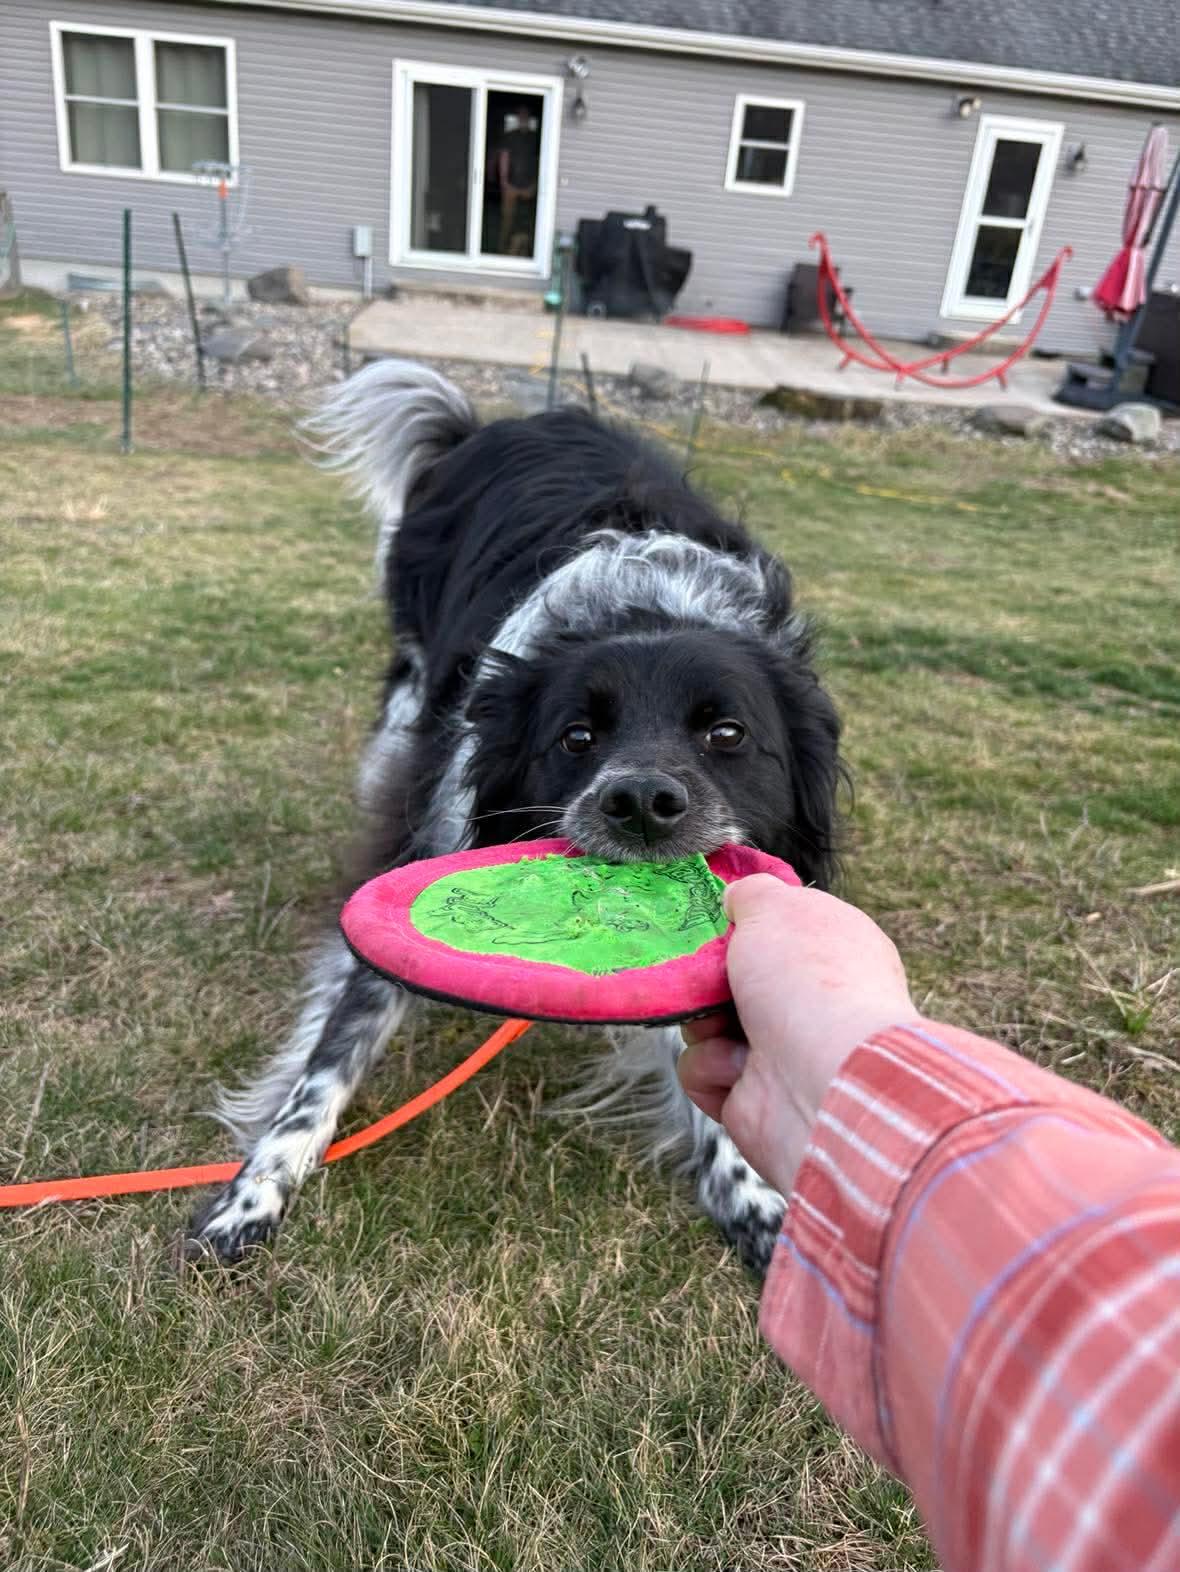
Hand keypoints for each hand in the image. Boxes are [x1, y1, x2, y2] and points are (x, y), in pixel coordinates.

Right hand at [678, 876, 915, 1196]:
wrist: (823, 1081)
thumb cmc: (807, 981)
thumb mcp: (775, 908)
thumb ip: (751, 893)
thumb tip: (736, 898)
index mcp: (830, 950)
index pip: (776, 933)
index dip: (742, 929)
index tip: (719, 930)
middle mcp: (809, 1001)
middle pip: (730, 979)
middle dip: (709, 980)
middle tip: (709, 980)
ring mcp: (782, 1052)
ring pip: (706, 1025)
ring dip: (704, 1026)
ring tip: (726, 1031)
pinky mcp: (753, 1097)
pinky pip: (704, 1071)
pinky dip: (712, 1068)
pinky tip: (738, 1069)